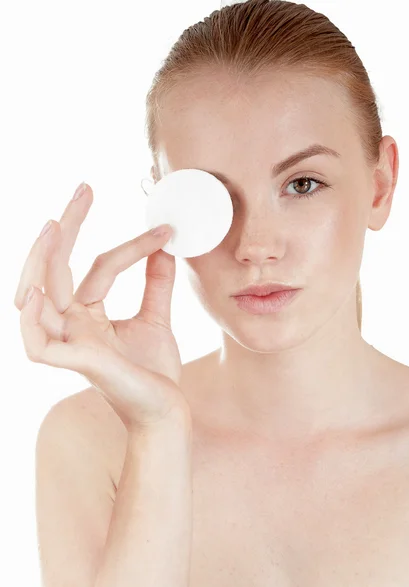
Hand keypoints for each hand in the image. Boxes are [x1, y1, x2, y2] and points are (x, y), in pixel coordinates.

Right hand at [15, 182, 190, 430]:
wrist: (168, 410)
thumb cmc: (155, 371)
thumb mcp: (156, 317)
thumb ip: (155, 283)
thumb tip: (165, 245)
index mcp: (87, 314)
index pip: (96, 266)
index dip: (131, 244)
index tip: (166, 229)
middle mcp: (70, 325)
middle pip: (53, 269)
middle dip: (65, 227)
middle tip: (84, 188)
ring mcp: (69, 344)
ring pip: (36, 297)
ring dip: (38, 261)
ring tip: (54, 224)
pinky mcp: (76, 364)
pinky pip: (37, 342)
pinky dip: (31, 318)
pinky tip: (37, 290)